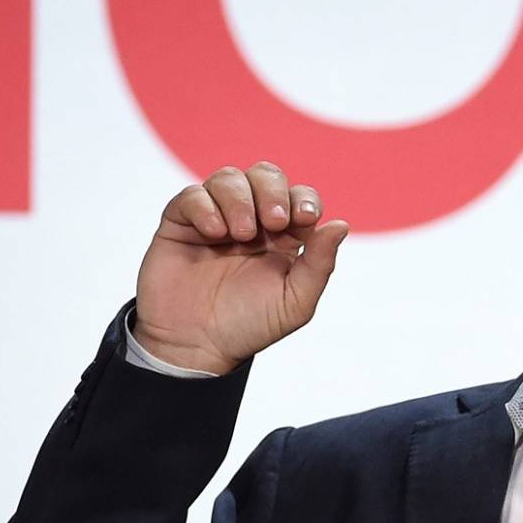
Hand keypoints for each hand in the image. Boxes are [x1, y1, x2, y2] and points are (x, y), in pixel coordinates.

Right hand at [133, 161, 349, 373]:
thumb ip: (319, 264)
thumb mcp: (295, 301)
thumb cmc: (249, 326)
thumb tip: (341, 224)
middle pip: (266, 176)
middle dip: (273, 191)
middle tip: (274, 221)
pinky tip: (214, 233)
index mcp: (284, 236)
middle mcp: (251, 221)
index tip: (305, 218)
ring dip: (240, 199)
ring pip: (229, 178)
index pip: (299, 197)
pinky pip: (192, 195)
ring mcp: (215, 218)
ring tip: (240, 234)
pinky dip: (205, 206)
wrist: (195, 346)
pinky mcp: (181, 223)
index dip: (305, 199)